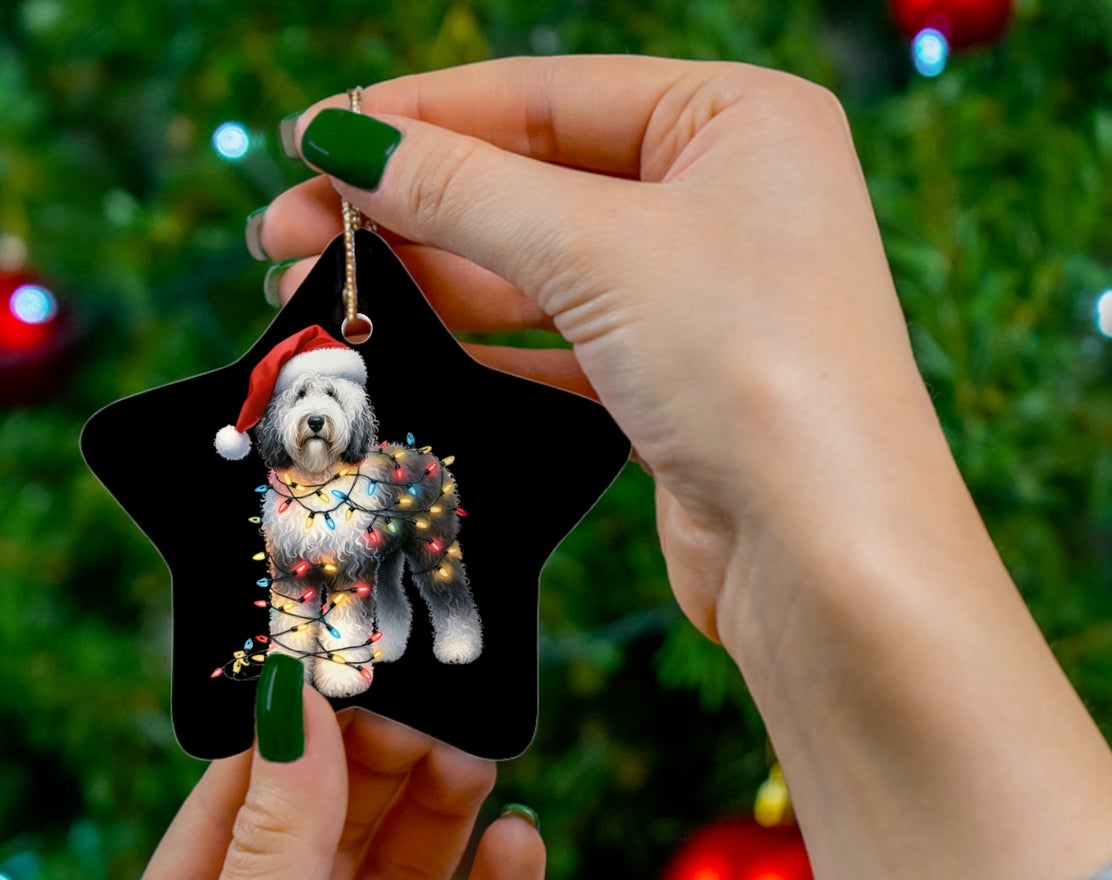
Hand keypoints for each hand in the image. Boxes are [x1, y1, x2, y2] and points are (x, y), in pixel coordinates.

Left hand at [89, 694, 543, 879]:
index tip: (340, 658)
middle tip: (431, 701)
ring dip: (440, 820)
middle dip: (375, 770)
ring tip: (478, 754)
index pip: (233, 813)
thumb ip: (273, 852)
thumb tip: (292, 707)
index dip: (287, 738)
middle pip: (328, 839)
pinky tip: (522, 844)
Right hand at [257, 56, 939, 642]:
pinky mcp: (678, 387)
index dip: (420, 116)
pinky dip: (485, 347)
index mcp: (739, 119)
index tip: (310, 140)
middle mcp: (728, 198)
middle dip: (410, 204)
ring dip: (435, 277)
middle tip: (285, 231)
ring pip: (541, 268)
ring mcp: (704, 298)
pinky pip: (561, 346)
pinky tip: (409, 347)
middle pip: (535, 180)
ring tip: (324, 287)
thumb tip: (345, 141)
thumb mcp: (599, 249)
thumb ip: (465, 190)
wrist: (826, 553)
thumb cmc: (752, 366)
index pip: (546, 95)